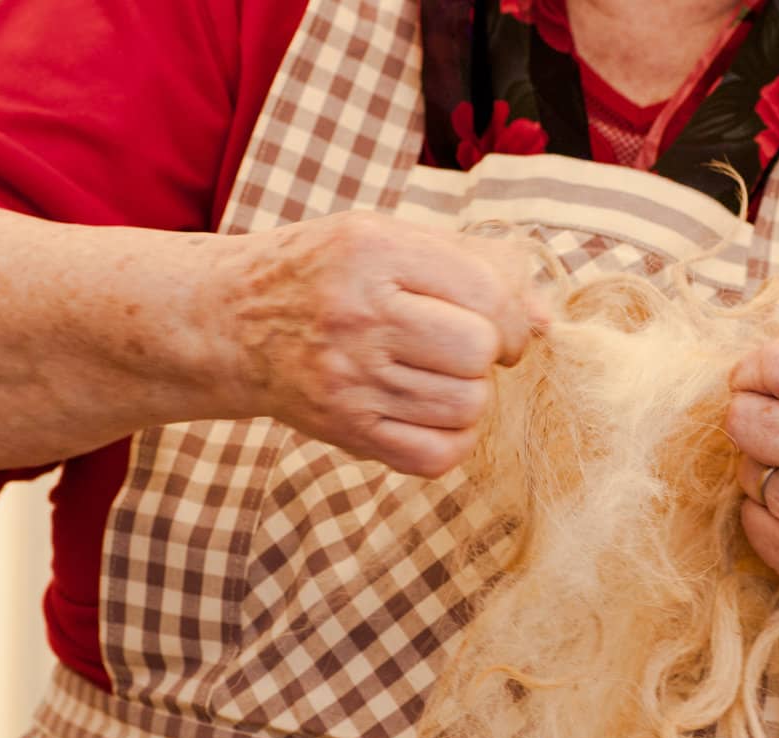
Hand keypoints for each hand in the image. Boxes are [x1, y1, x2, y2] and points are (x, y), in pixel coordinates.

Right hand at [220, 212, 544, 476]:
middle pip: (478, 354)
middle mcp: (359, 315)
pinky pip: (438, 455)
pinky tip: (428, 416)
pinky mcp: (347, 430)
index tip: (498, 325)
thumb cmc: (327, 275)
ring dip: (467, 398)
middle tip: (459, 351)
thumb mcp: (389, 240)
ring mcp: (350, 379)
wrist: (231, 323)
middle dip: (485, 356)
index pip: (486, 294)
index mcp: (374, 250)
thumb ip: (474, 265)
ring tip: (434, 378)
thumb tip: (547, 320)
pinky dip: (450, 441)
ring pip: (466, 407)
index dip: (512, 318)